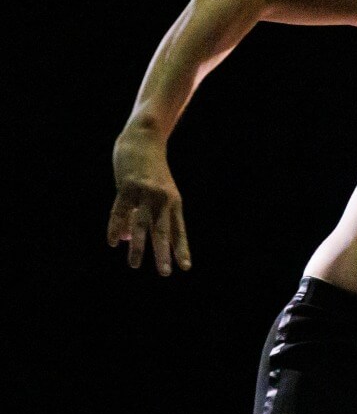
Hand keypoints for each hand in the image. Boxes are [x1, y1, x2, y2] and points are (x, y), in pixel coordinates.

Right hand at [107, 132, 190, 275]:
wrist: (144, 140)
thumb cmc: (149, 171)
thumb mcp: (153, 193)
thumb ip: (143, 217)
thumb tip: (128, 241)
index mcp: (174, 202)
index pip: (178, 230)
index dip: (181, 248)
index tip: (185, 267)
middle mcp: (163, 198)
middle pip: (163, 230)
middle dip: (163, 253)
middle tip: (166, 272)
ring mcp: (145, 192)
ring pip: (142, 223)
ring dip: (139, 246)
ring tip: (135, 265)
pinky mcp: (128, 186)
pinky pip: (121, 211)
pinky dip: (117, 228)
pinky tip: (114, 242)